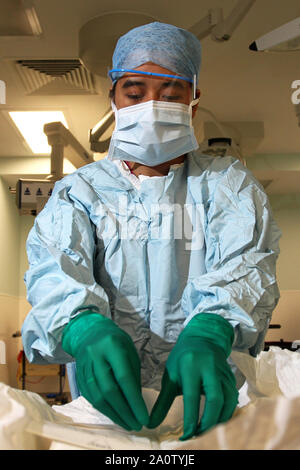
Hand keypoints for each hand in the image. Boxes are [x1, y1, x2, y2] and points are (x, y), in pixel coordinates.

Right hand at [62, 311, 148, 430]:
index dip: (134, 400)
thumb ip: (133, 374)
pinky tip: (114, 415)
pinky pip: (90, 397)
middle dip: (125, 411)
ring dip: (114, 414)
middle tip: (137, 425)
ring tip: (127, 424)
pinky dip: (103, 409)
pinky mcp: (78, 376)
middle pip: (109, 390)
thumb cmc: (115, 342)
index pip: (124, 377)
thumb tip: (137, 402)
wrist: (89, 332)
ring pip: (98, 396)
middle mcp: (96, 356)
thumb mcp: (129, 351)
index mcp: (112, 346)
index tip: (144, 417)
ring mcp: (84, 366)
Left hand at [148, 315, 237, 439]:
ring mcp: (223, 372)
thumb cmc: (183, 359)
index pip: (192, 396)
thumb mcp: (170, 376)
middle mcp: (209, 368)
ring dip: (219, 420)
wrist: (203, 339)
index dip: (190, 418)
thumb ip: (162, 401)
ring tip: (206, 431)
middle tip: (198, 435)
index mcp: (190, 365)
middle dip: (208, 421)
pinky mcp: (231, 377)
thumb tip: (150, 424)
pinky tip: (217, 422)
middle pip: (215, 399)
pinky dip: (226, 413)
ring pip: (228, 400)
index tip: (186, 435)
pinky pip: (233, 399)